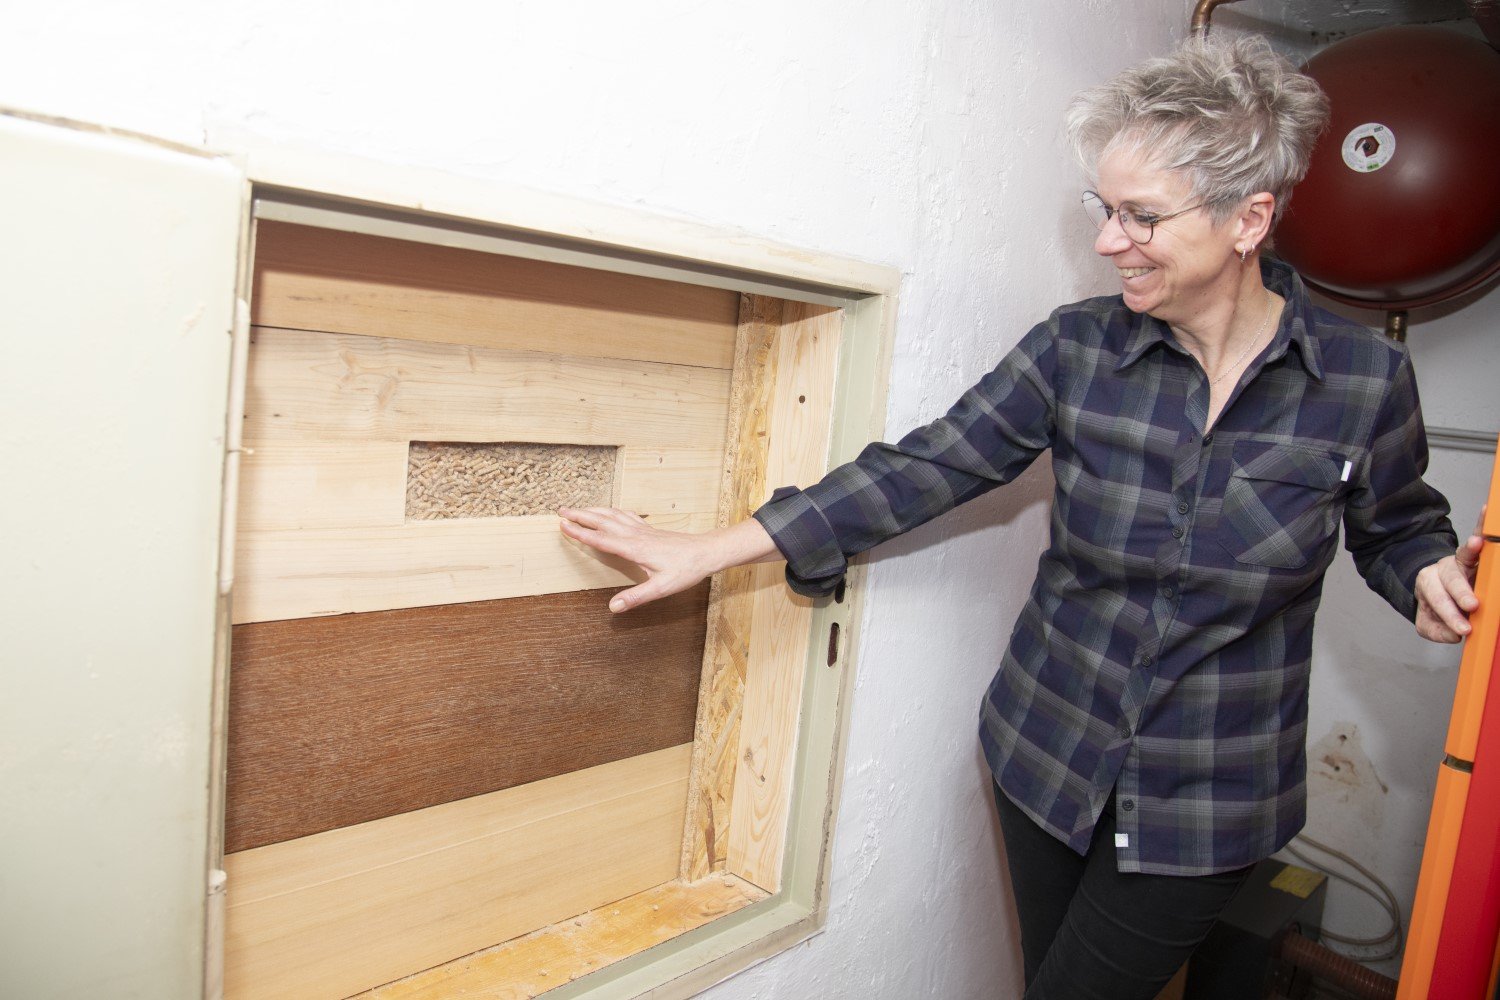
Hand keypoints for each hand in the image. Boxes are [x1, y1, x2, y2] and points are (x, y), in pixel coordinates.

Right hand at [558, 507, 717, 612]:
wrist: (706, 552)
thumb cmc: (686, 570)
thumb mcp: (661, 588)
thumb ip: (636, 598)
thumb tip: (613, 607)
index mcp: (634, 549)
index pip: (601, 539)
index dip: (581, 533)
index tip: (563, 526)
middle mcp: (636, 535)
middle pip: (603, 522)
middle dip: (581, 516)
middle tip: (561, 511)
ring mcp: (643, 530)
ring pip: (613, 515)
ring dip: (594, 511)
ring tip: (578, 509)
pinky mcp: (650, 530)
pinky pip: (626, 516)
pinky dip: (613, 511)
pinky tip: (610, 511)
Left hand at [1414, 506, 1485, 643]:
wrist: (1435, 587)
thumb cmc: (1436, 604)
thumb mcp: (1428, 622)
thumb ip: (1436, 630)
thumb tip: (1454, 634)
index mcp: (1428, 585)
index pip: (1438, 601)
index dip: (1450, 616)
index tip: (1464, 630)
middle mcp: (1443, 569)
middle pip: (1451, 580)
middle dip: (1462, 593)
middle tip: (1473, 606)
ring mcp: (1460, 560)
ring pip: (1465, 553)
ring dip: (1473, 548)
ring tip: (1479, 543)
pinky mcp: (1475, 554)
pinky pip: (1479, 538)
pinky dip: (1482, 524)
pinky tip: (1485, 511)